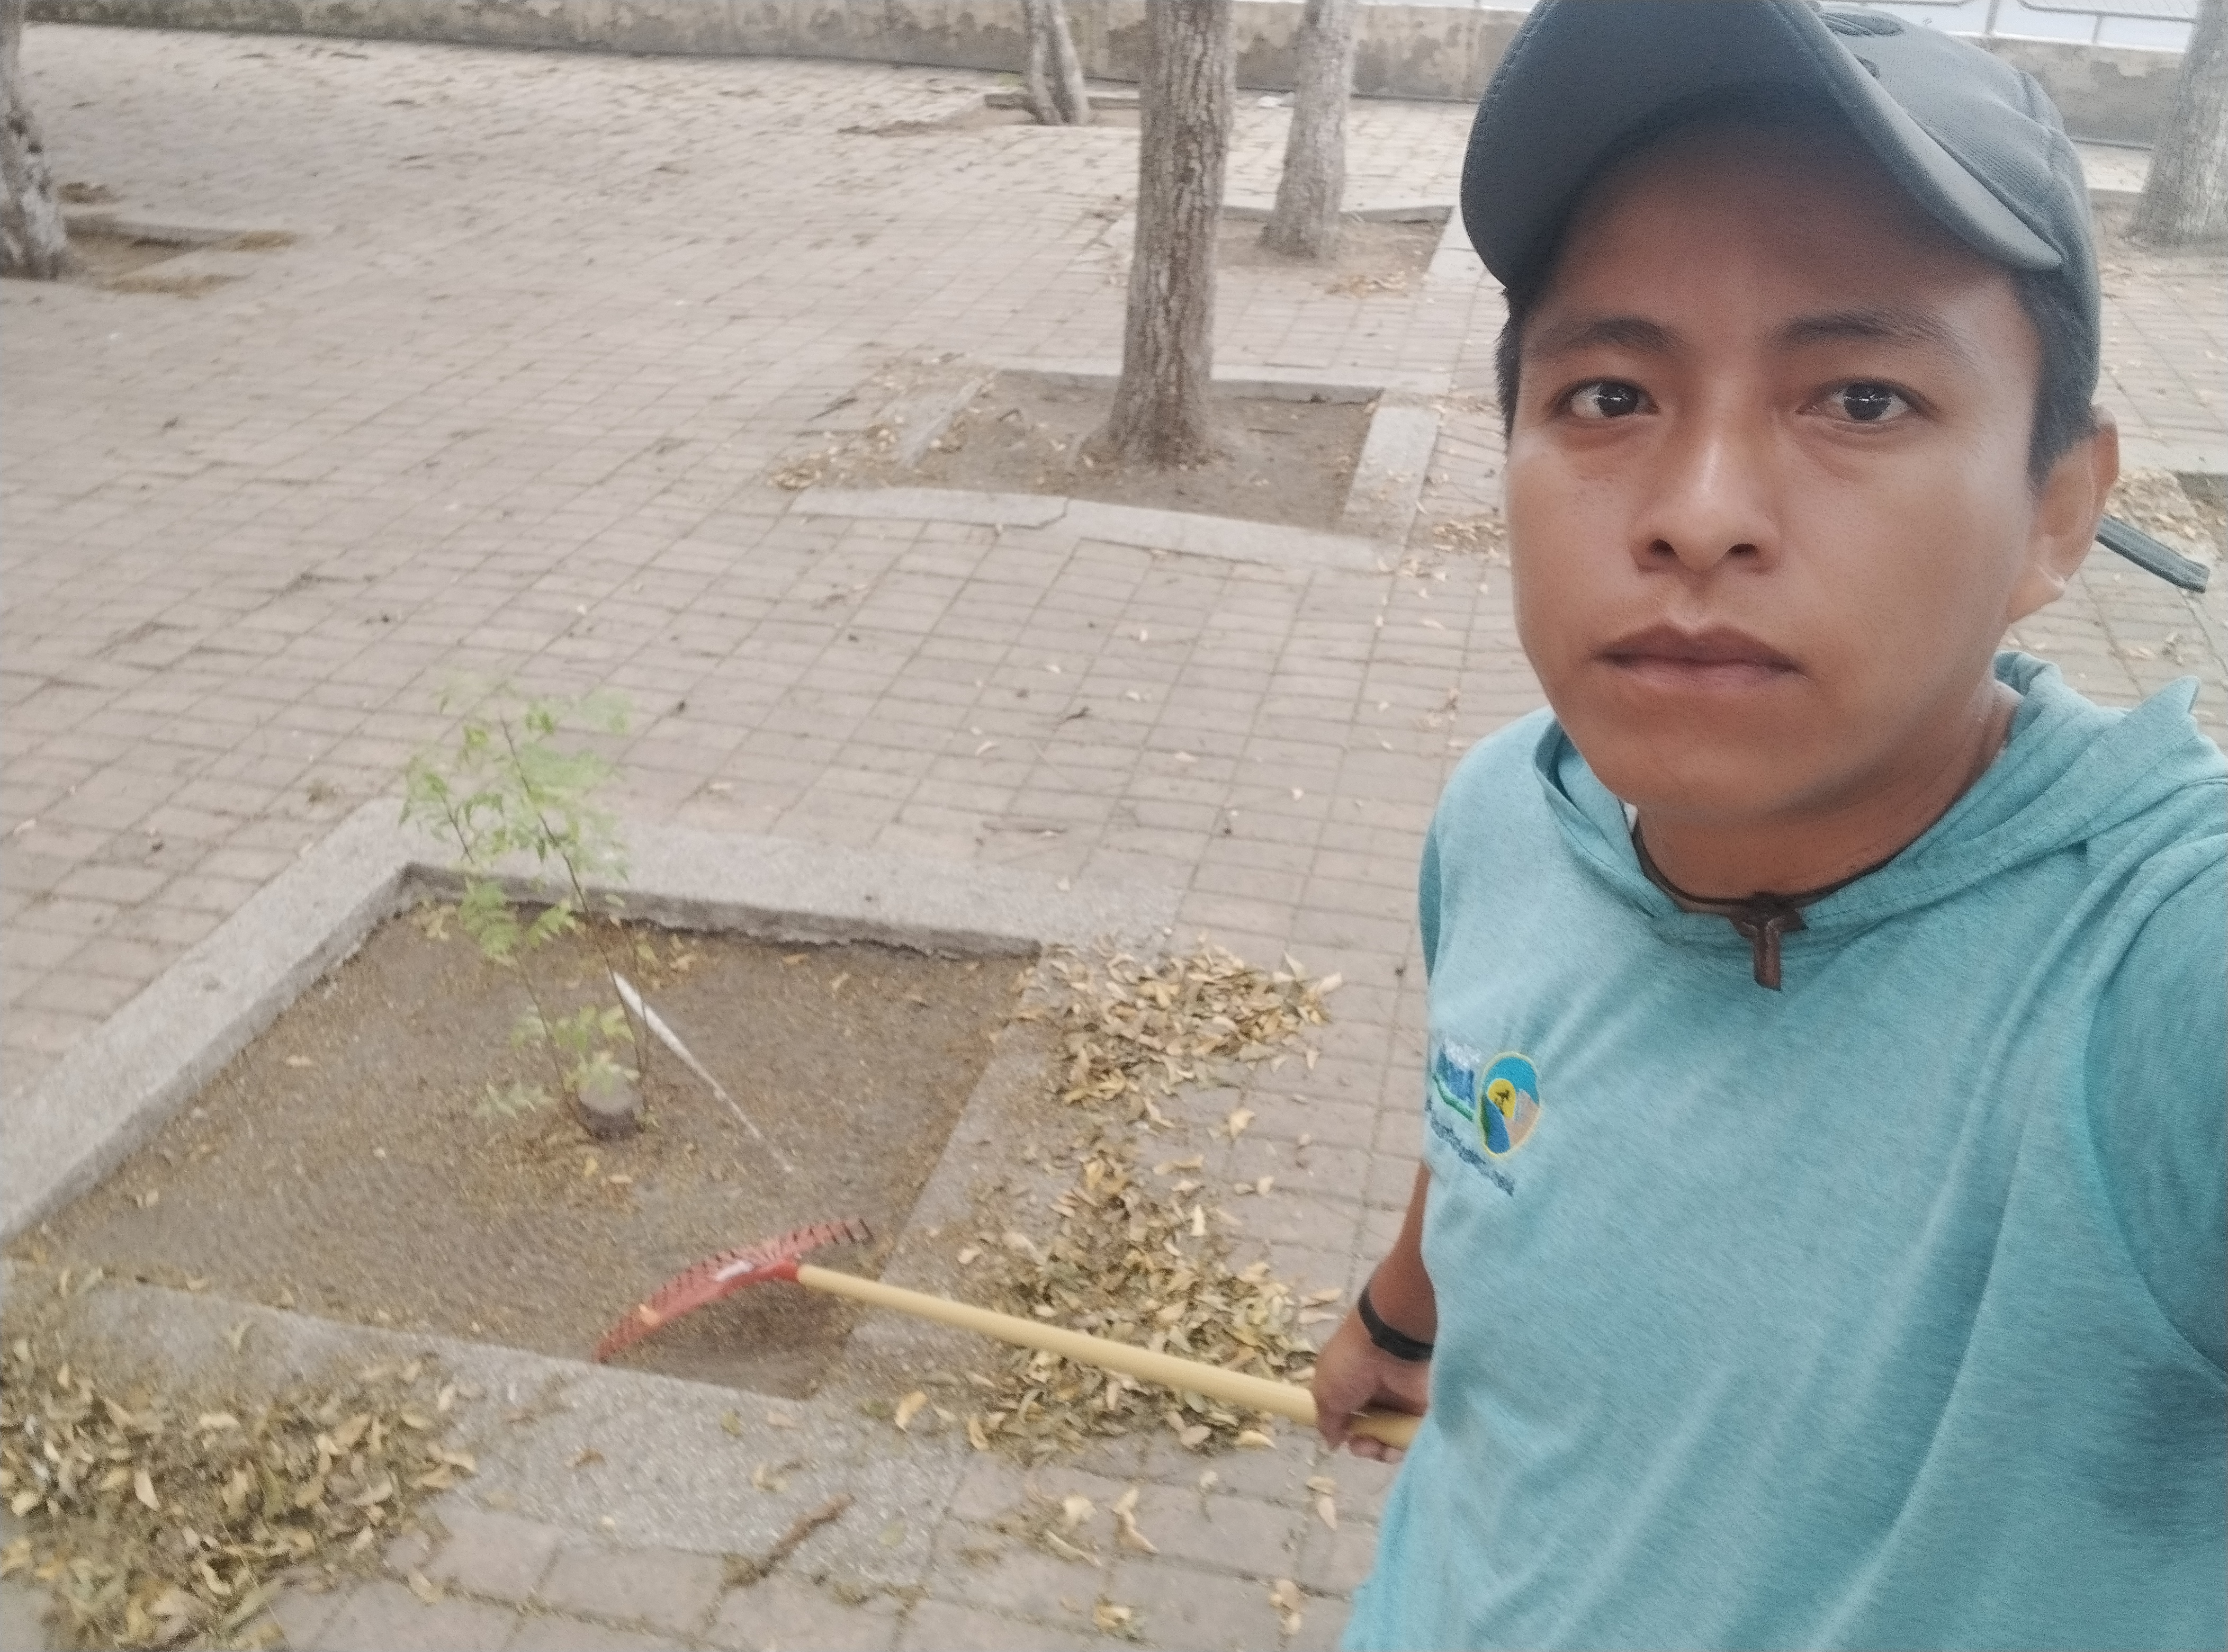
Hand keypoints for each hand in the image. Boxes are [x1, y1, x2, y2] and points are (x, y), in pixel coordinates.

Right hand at [1311, 1307, 1429, 1462]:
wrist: (1390, 1341)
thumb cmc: (1350, 1363)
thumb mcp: (1325, 1391)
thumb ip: (1327, 1421)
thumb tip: (1331, 1443)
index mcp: (1351, 1386)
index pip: (1348, 1417)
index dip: (1344, 1431)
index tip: (1341, 1437)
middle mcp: (1376, 1396)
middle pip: (1369, 1432)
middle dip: (1362, 1445)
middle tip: (1360, 1444)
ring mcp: (1400, 1403)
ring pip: (1389, 1438)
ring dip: (1379, 1451)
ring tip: (1375, 1447)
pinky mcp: (1420, 1410)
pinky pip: (1410, 1438)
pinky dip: (1399, 1449)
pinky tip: (1390, 1449)